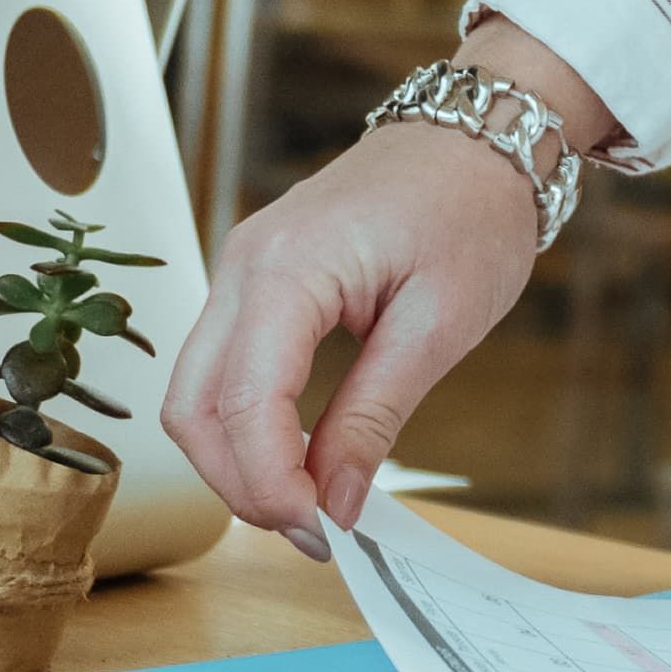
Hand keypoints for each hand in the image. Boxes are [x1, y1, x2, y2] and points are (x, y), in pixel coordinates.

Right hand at [158, 19, 621, 543]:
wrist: (478, 136)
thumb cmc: (470, 210)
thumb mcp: (438, 325)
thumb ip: (374, 417)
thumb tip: (336, 504)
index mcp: (286, 269)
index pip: (244, 404)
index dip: (271, 484)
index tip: (322, 534)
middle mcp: (242, 265)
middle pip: (192, 407)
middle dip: (240, 483)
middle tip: (314, 531)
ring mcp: (240, 270)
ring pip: (195, 392)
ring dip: (238, 460)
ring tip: (311, 503)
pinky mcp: (254, 282)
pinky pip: (222, 368)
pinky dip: (247, 424)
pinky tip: (300, 458)